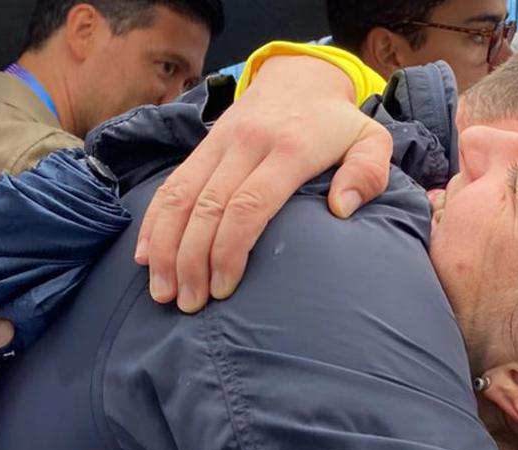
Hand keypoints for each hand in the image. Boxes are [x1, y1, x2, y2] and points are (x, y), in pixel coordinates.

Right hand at [138, 54, 392, 311]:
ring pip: (181, 196)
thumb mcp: (371, 139)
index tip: (224, 288)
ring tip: (163, 291)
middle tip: (189, 304)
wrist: (300, 77)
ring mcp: (219, 143)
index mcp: (289, 149)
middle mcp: (247, 144)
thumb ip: (368, 173)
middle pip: (208, 207)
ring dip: (166, 247)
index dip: (230, 249)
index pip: (249, 204)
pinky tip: (146, 256)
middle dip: (192, 260)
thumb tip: (341, 209)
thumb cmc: (338, 125)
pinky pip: (171, 184)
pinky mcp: (202, 146)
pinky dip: (154, 221)